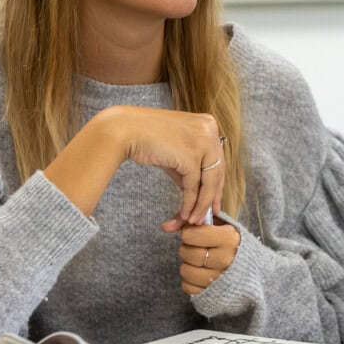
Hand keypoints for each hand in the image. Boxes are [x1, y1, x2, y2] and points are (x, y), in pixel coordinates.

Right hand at [44, 106, 225, 222]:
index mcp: (208, 123)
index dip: (217, 183)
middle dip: (212, 197)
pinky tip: (184, 215)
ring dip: (201, 205)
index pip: (218, 159)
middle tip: (206, 215)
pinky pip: (193, 186)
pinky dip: (189, 203)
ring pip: (209, 182)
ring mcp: (202, 142)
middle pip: (217, 171)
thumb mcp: (176, 150)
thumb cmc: (147, 138)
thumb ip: (190, 166)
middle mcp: (209, 129)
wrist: (124, 130)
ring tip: (193, 220)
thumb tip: (199, 193)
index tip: (215, 201)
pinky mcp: (191, 156)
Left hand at [176, 221, 240, 295]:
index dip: (188, 233)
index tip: (195, 233)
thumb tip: (165, 226)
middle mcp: (225, 259)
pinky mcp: (212, 292)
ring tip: (198, 260)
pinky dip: (189, 280)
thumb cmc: (227, 240)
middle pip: (187, 253)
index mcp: (228, 238)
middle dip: (187, 248)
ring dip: (187, 264)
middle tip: (196, 247)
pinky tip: (199, 272)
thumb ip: (188, 221)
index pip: (190, 235)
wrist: (247, 265)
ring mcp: (219, 278)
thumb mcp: (216, 224)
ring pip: (186, 270)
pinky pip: (187, 287)